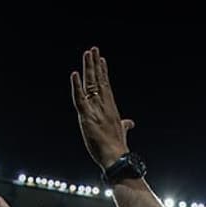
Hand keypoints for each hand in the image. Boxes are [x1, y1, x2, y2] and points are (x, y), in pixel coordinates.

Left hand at [70, 46, 134, 170]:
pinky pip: (80, 99)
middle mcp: (104, 105)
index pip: (105, 85)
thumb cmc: (118, 147)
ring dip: (89, 68)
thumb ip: (125, 125)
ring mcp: (96, 109)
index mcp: (110, 108)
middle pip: (98, 80)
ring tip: (88, 53)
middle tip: (93, 49)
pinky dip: (76, 86)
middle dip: (95, 64)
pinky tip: (75, 74)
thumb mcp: (121, 132)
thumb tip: (130, 123)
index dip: (102, 72)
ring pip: (91, 84)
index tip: (101, 59)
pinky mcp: (86, 117)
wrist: (116, 158)